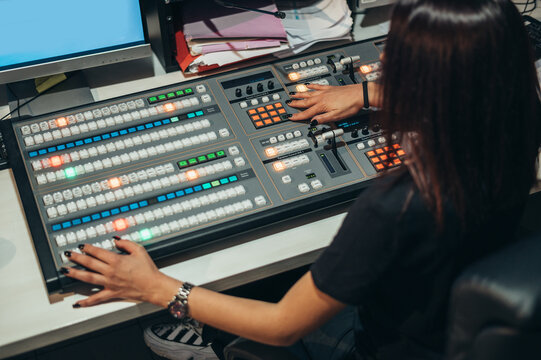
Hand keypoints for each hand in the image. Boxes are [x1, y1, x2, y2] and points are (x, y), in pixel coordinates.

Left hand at [63, 240, 180, 307]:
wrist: (153, 286)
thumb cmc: (148, 270)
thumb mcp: (139, 250)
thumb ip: (126, 243)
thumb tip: (116, 240)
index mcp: (116, 260)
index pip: (97, 252)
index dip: (88, 248)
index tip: (82, 245)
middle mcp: (110, 272)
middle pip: (89, 263)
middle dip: (77, 258)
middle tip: (68, 254)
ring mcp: (109, 283)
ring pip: (88, 278)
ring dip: (75, 274)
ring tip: (65, 271)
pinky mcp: (112, 293)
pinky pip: (96, 298)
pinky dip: (86, 302)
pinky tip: (77, 303)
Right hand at [288, 83, 379, 123]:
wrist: (359, 94)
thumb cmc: (350, 105)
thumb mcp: (337, 115)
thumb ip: (323, 119)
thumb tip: (313, 122)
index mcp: (322, 105)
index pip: (307, 113)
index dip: (298, 116)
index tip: (290, 117)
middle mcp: (322, 97)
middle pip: (305, 101)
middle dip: (296, 103)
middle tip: (287, 103)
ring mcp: (325, 92)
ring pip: (309, 93)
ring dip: (300, 94)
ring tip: (293, 94)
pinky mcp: (330, 88)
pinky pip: (317, 86)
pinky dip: (311, 86)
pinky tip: (307, 85)